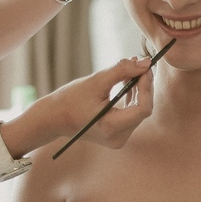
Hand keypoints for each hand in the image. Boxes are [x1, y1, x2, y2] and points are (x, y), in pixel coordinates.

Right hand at [27, 57, 154, 150]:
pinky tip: (128, 81)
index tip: (145, 68)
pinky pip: (132, 114)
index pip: (143, 109)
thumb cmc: (70, 99)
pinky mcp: (116, 134)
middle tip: (140, 64)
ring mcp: (118, 138)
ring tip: (133, 69)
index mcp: (111, 128)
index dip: (147, 87)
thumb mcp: (96, 81)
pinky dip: (132, 97)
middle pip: (142, 110)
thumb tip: (146, 63)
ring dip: (139, 90)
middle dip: (144, 86)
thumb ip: (122, 71)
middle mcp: (118, 138)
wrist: (54, 118)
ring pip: (139, 111)